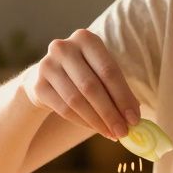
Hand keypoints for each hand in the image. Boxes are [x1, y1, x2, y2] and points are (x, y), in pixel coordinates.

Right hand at [20, 29, 139, 139]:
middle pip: (91, 86)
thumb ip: (118, 91)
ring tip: (111, 134)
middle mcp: (64, 48)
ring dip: (97, 121)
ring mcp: (47, 65)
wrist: (47, 77)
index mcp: (86, 39)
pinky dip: (83, 122)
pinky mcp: (38, 85)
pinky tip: (95, 128)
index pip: (108, 70)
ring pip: (76, 100)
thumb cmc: (83, 73)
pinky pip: (64, 109)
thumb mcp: (101, 73)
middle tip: (123, 132)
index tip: (134, 119)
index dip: (123, 97)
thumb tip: (134, 117)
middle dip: (110, 113)